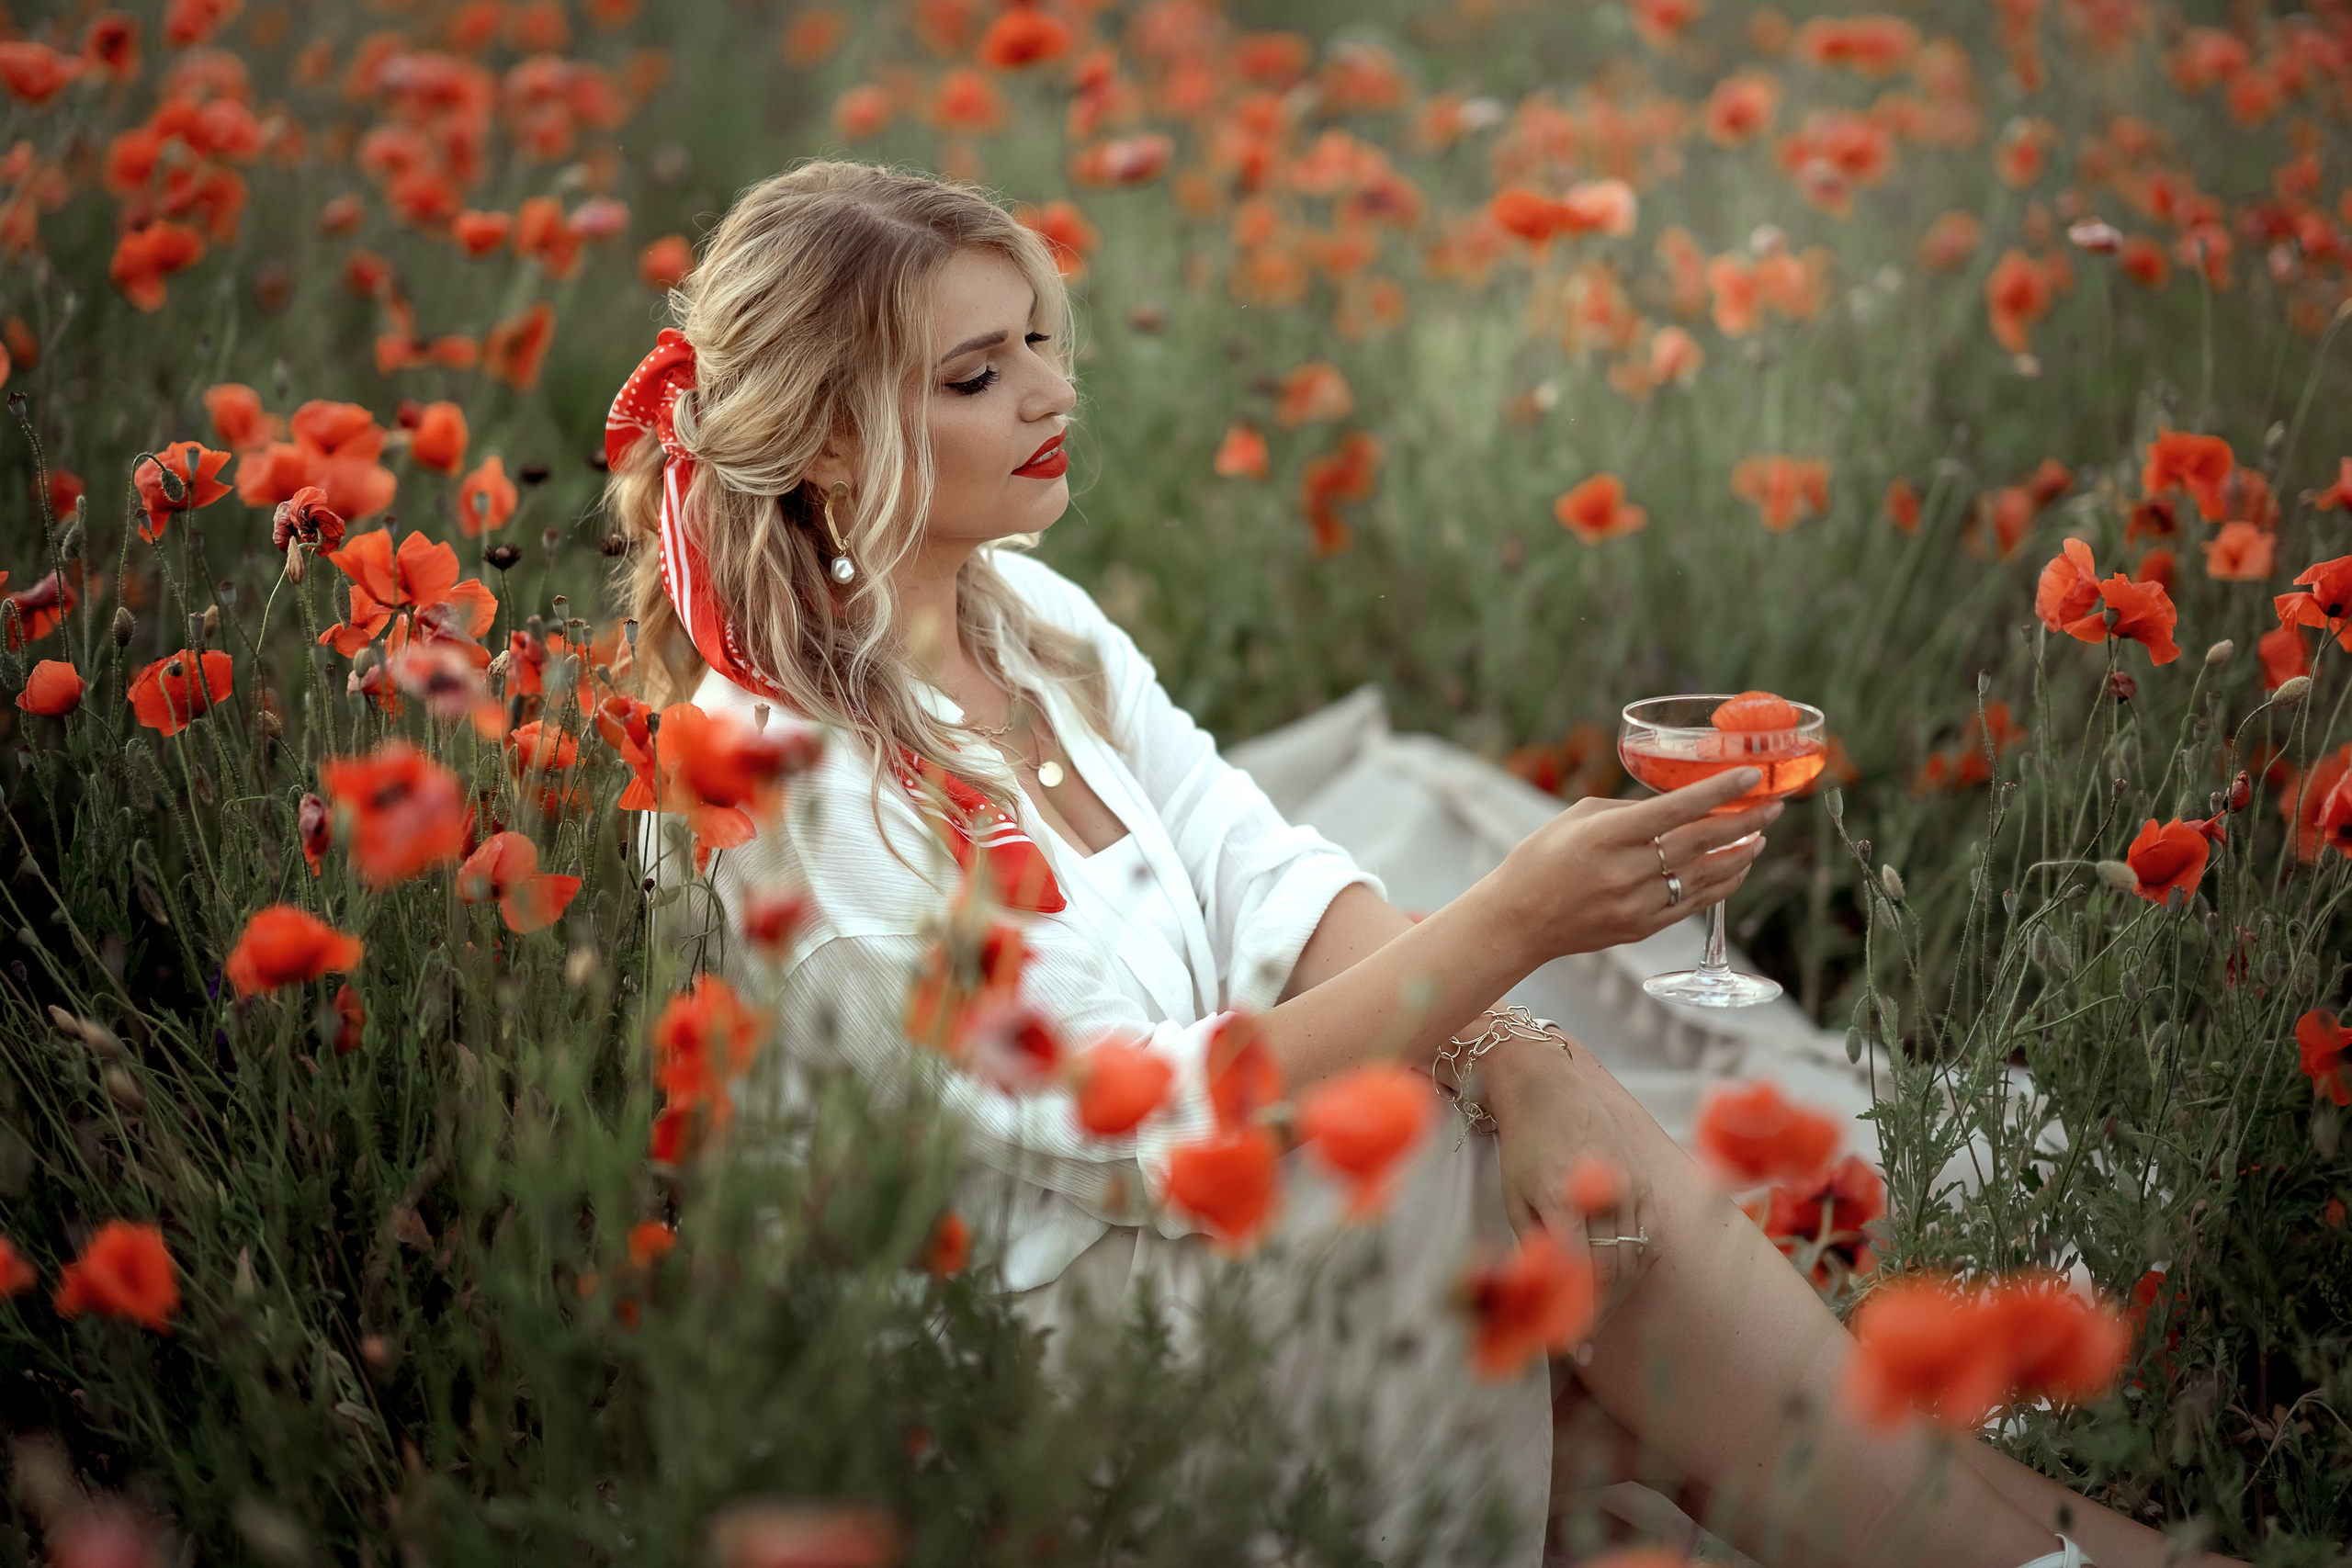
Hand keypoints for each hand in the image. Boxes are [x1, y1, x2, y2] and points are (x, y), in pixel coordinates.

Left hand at [1483, 1030, 1681, 1309]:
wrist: (1552, 1086)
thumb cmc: (1526, 1144)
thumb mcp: (1514, 1196)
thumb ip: (1533, 1247)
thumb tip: (1542, 1295)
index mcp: (1562, 1197)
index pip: (1578, 1273)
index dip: (1574, 1311)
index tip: (1565, 1338)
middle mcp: (1603, 1193)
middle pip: (1613, 1271)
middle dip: (1599, 1309)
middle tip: (1582, 1334)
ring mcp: (1629, 1185)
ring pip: (1635, 1257)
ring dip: (1618, 1292)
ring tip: (1598, 1312)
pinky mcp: (1644, 1182)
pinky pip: (1649, 1236)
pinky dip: (1635, 1263)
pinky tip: (1618, 1277)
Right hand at [1488, 769, 1780, 964]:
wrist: (1517, 920)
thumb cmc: (1541, 859)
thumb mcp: (1578, 819)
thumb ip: (1629, 811)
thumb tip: (1674, 805)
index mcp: (1607, 835)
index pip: (1677, 809)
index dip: (1720, 792)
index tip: (1751, 776)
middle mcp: (1626, 871)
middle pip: (1701, 842)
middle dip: (1744, 821)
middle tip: (1771, 805)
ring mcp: (1636, 904)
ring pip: (1706, 876)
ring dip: (1739, 854)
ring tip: (1759, 836)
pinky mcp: (1642, 928)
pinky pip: (1694, 905)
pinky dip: (1721, 885)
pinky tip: (1736, 868)